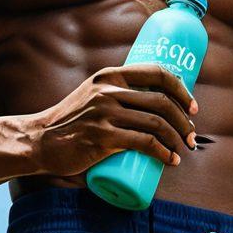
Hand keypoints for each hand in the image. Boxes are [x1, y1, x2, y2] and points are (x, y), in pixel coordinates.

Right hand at [29, 63, 198, 176]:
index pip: (157, 72)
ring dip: (178, 138)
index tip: (193, 106)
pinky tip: (171, 160)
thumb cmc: (71, 122)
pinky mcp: (103, 137)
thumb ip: (116, 95)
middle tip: (191, 136)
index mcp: (110, 76)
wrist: (39, 140)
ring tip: (185, 149)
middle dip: (184, 120)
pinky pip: (144, 143)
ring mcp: (105, 113)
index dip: (181, 88)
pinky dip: (163, 152)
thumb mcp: (93, 96)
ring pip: (156, 123)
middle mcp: (109, 91)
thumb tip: (152, 106)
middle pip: (162, 101)